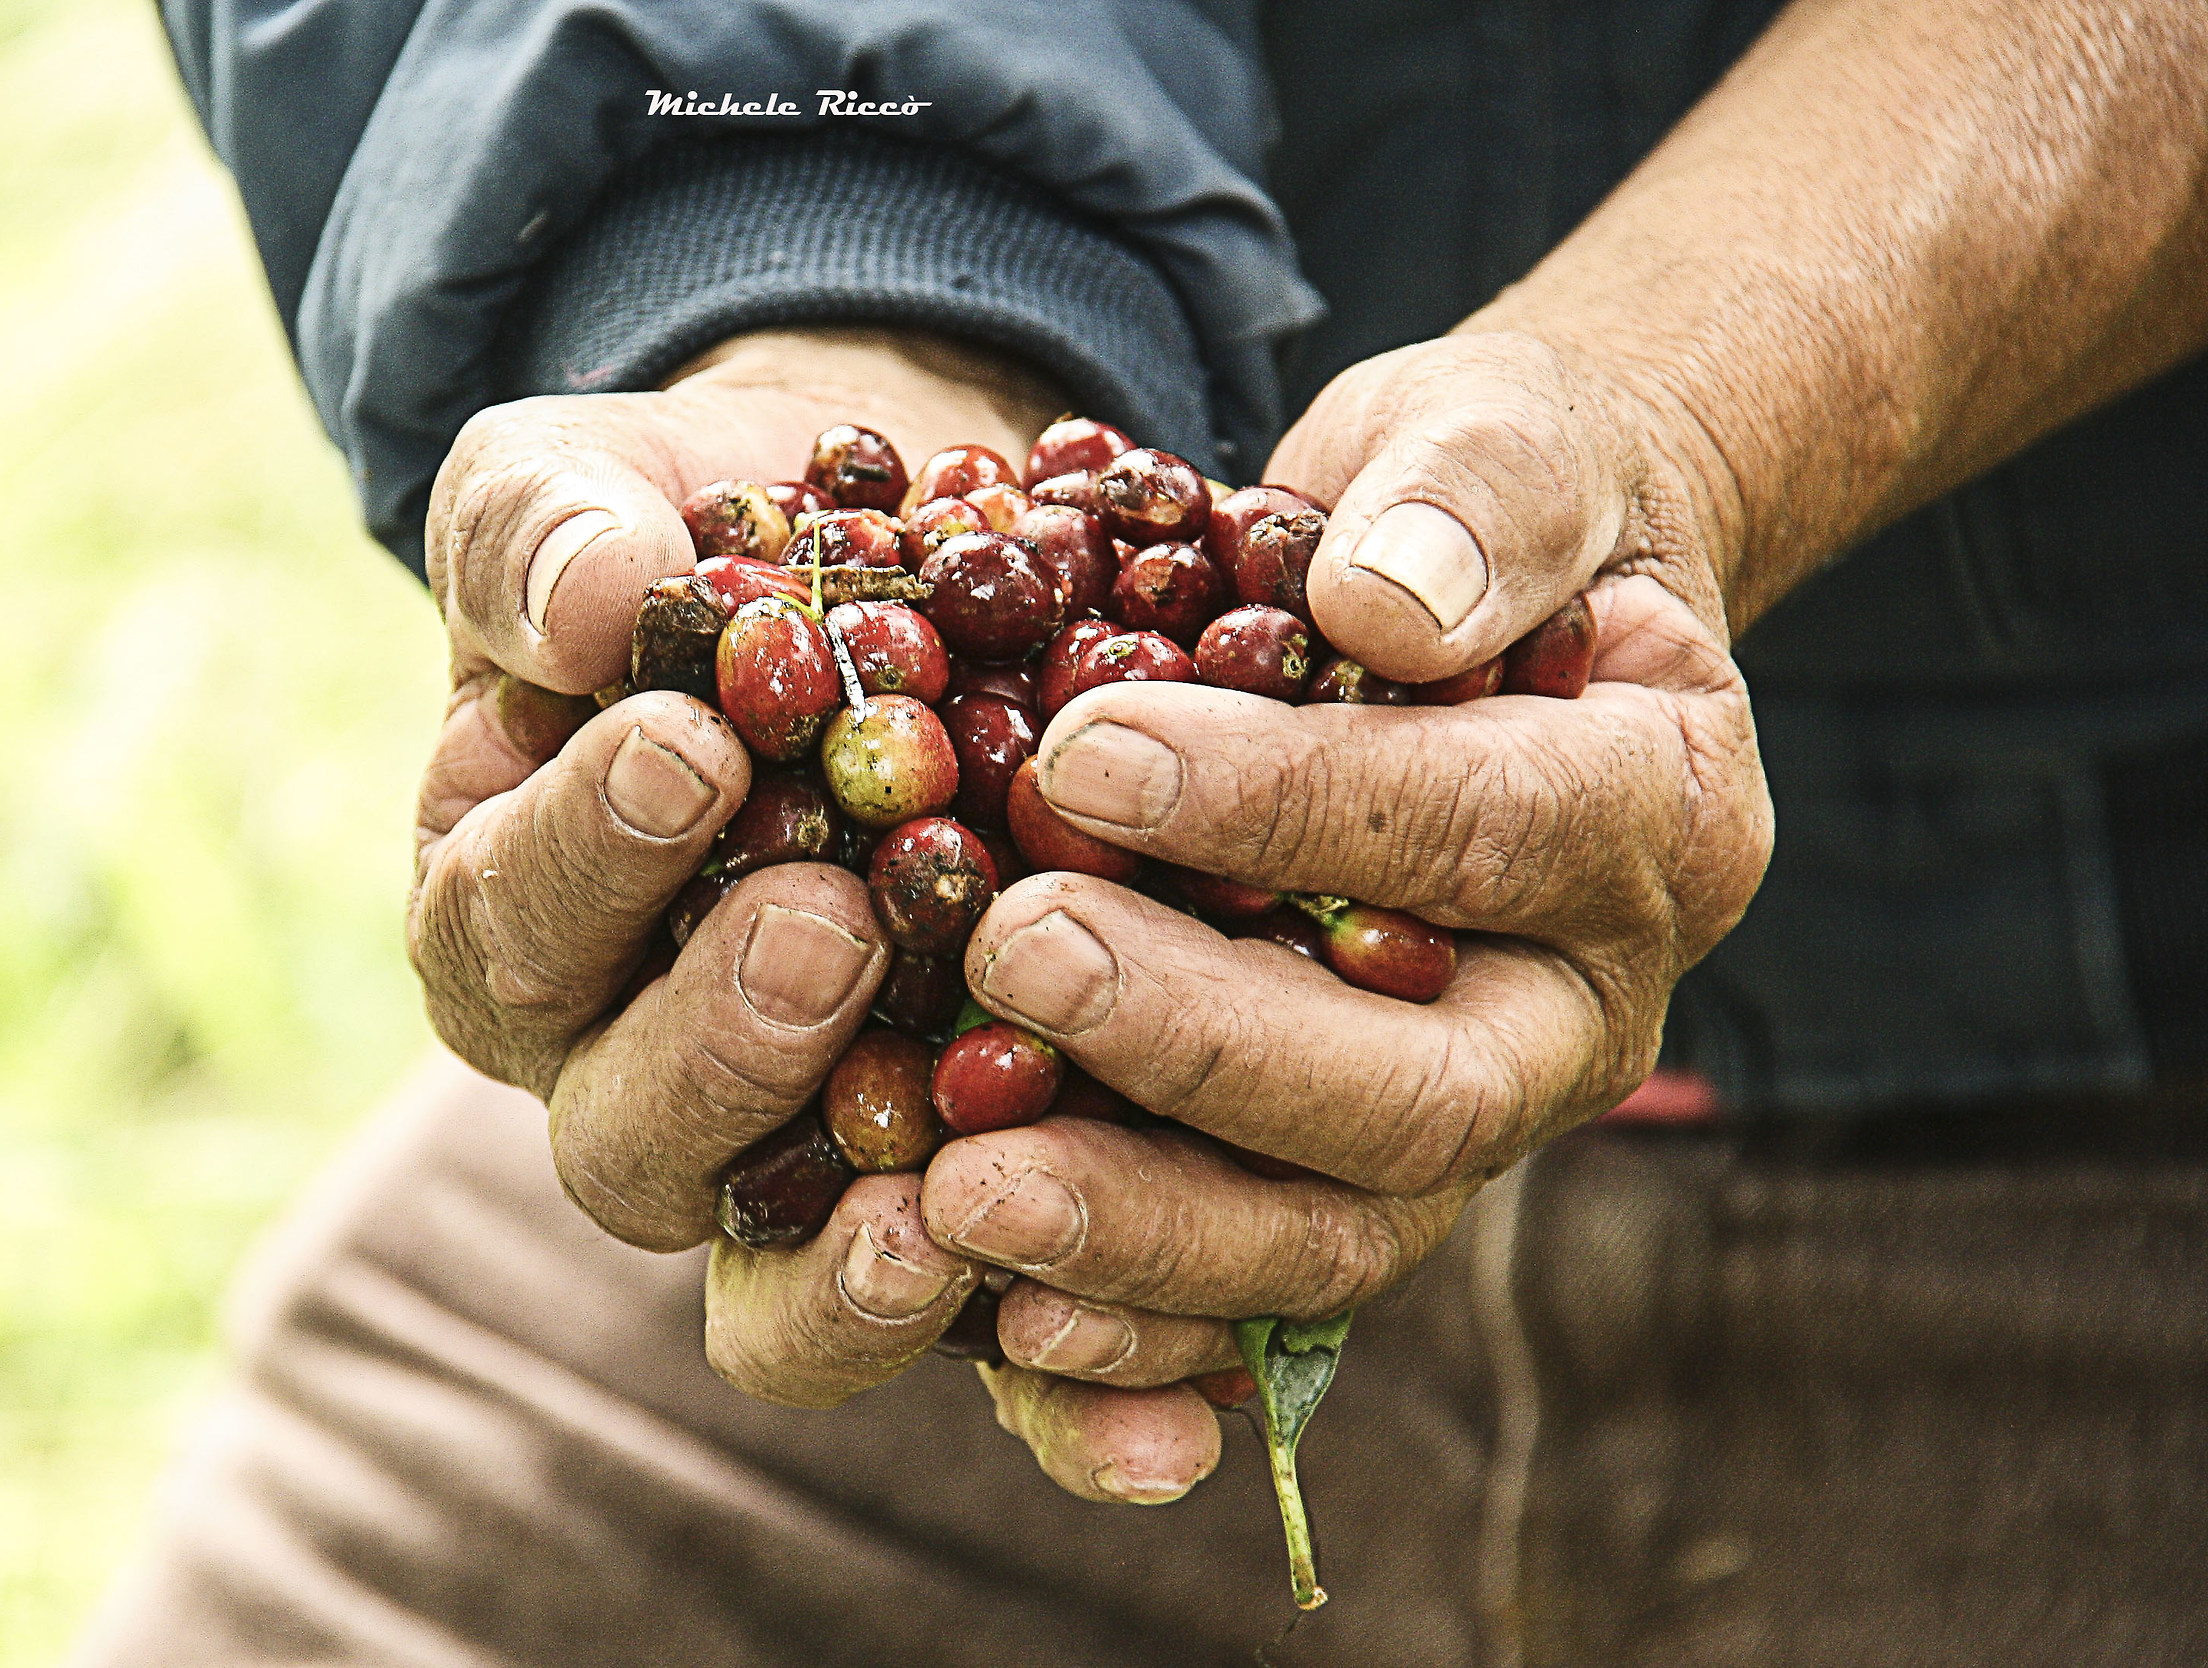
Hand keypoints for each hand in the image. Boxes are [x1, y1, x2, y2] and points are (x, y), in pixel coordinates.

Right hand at [408, 326, 1065, 1406]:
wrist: (895, 566)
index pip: (505, 927)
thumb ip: (553, 529)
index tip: (695, 744)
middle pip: (626, 1139)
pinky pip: (996, 1341)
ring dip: (858, 1266)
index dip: (586, 856)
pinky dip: (1067, 1396)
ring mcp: (806, 1156)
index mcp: (519, 918)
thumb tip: (593, 595)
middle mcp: (638, 1071)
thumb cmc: (715, 525)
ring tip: (948, 1218)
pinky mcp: (969, 1199)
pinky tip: (1171, 1425)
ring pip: (785, 1271)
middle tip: (825, 931)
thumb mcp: (605, 482)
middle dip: (717, 1046)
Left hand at [931, 331, 1774, 1495]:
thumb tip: (1386, 609)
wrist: (1464, 619)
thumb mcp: (1505, 443)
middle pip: (1421, 1101)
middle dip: (1208, 1045)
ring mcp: (1466, 1121)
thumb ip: (1480, 499)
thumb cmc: (1475, 513)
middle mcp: (1579, 1013)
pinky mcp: (1346, 1180)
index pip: (1486, 833)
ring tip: (962, 1189)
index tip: (1085, 754)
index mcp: (1658, 821)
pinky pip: (1254, 1294)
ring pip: (1334, 1237)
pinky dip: (1131, 1319)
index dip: (1290, 807)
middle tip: (1017, 960)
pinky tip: (990, 1303)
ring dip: (1147, 1230)